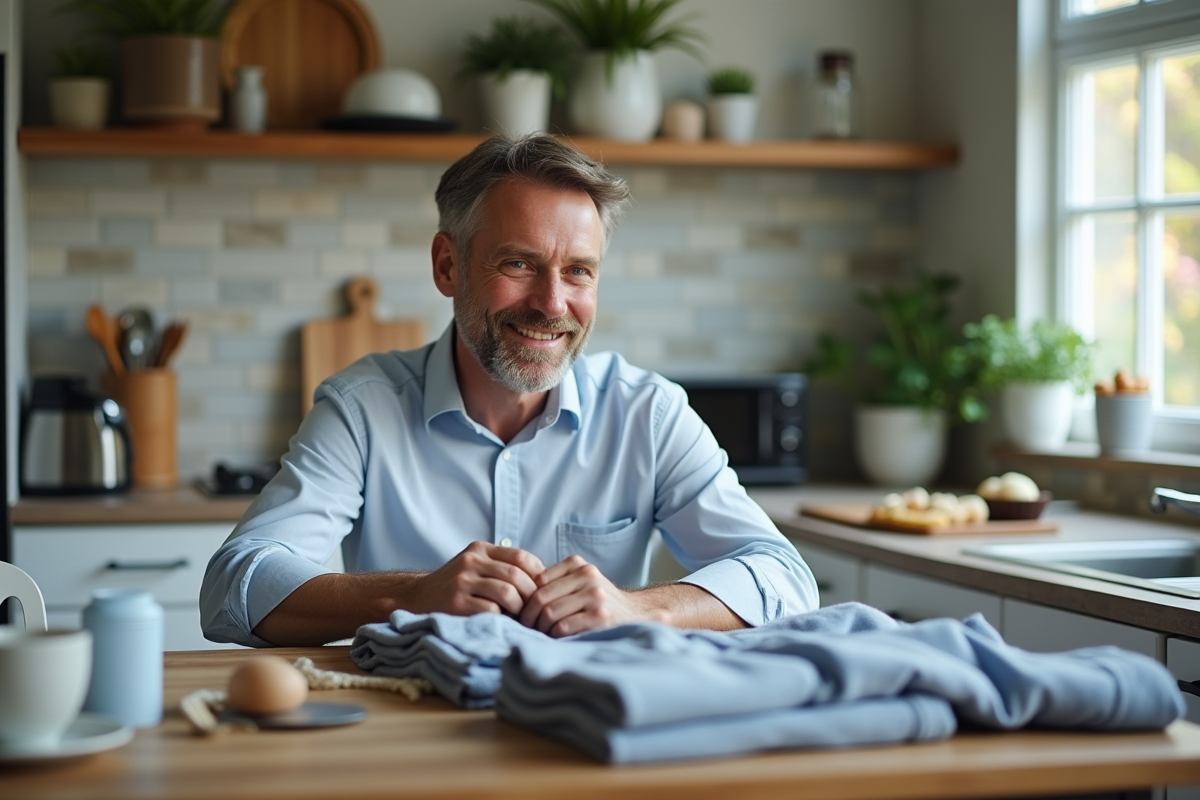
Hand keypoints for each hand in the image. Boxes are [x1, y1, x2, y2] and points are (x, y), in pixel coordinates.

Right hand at [406, 541, 544, 616]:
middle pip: (516, 575)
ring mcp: (462, 581)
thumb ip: (501, 566)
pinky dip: (503, 618)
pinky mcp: (456, 603)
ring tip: (520, 618)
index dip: (537, 574)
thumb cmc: (455, 586)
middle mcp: (471, 561)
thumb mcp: (475, 565)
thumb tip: (542, 580)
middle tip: (534, 610)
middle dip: (530, 595)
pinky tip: (503, 623)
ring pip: (507, 592)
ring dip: (519, 609)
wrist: (416, 598)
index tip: (540, 590)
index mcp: (480, 549)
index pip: (520, 557)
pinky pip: (492, 610)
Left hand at [518, 555, 668, 636]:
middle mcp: (587, 576)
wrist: (635, 615)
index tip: (524, 613)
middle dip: (529, 616)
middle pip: (540, 597)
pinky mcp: (600, 616)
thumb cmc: (598, 603)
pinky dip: (554, 636)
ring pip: (549, 613)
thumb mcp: (580, 582)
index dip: (526, 599)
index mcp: (578, 565)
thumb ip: (555, 583)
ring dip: (540, 628)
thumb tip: (516, 593)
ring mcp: (595, 596)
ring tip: (541, 634)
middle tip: (526, 628)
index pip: (537, 580)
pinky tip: (557, 639)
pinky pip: (563, 627)